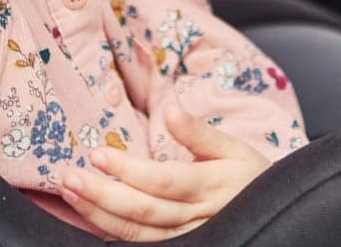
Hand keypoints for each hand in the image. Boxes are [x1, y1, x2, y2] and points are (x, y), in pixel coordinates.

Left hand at [58, 94, 271, 241]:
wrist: (272, 214)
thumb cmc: (249, 175)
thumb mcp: (233, 147)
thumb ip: (199, 131)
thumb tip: (172, 107)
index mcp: (211, 186)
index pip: (163, 181)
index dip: (128, 170)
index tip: (97, 154)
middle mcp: (198, 217)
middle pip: (144, 211)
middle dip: (102, 194)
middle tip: (68, 176)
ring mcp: (189, 238)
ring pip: (138, 235)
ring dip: (99, 215)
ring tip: (70, 194)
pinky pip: (143, 246)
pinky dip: (114, 234)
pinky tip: (90, 218)